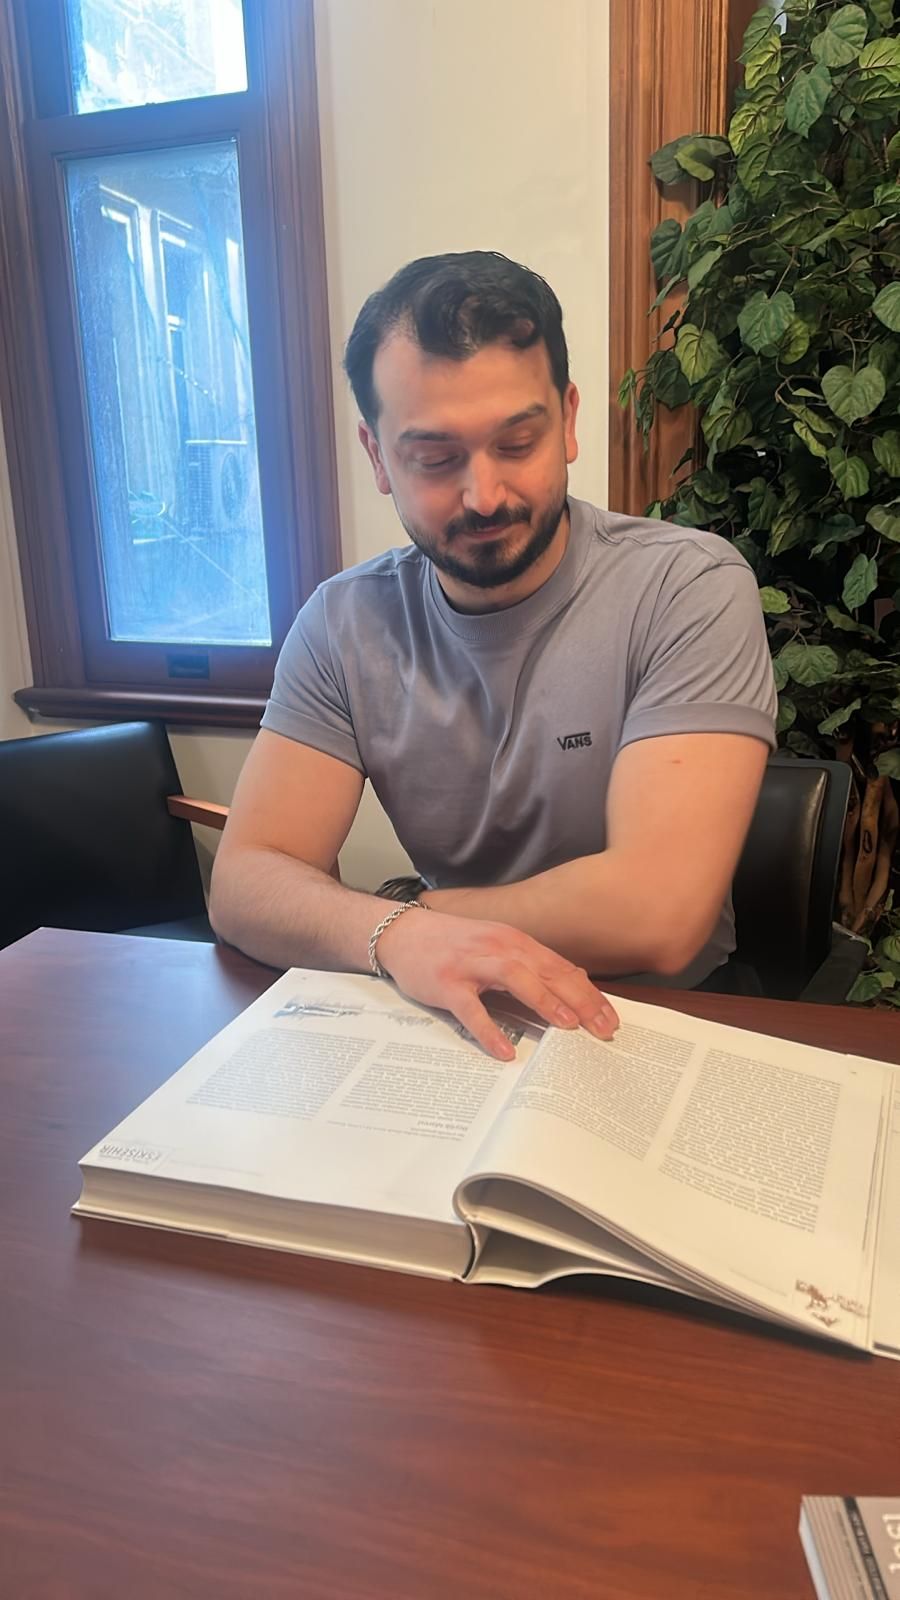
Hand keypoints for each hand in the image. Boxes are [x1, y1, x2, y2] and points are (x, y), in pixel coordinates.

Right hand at [375, 908, 618, 1060]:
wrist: (402, 933)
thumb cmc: (454, 944)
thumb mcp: (498, 946)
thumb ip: (533, 963)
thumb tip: (573, 978)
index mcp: (515, 942)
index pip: (560, 968)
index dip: (588, 993)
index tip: (610, 1018)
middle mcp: (498, 948)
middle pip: (547, 972)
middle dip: (579, 999)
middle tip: (603, 1028)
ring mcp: (471, 964)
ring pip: (515, 979)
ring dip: (544, 1000)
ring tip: (567, 1026)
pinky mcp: (446, 983)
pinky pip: (471, 1009)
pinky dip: (489, 1030)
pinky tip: (505, 1050)